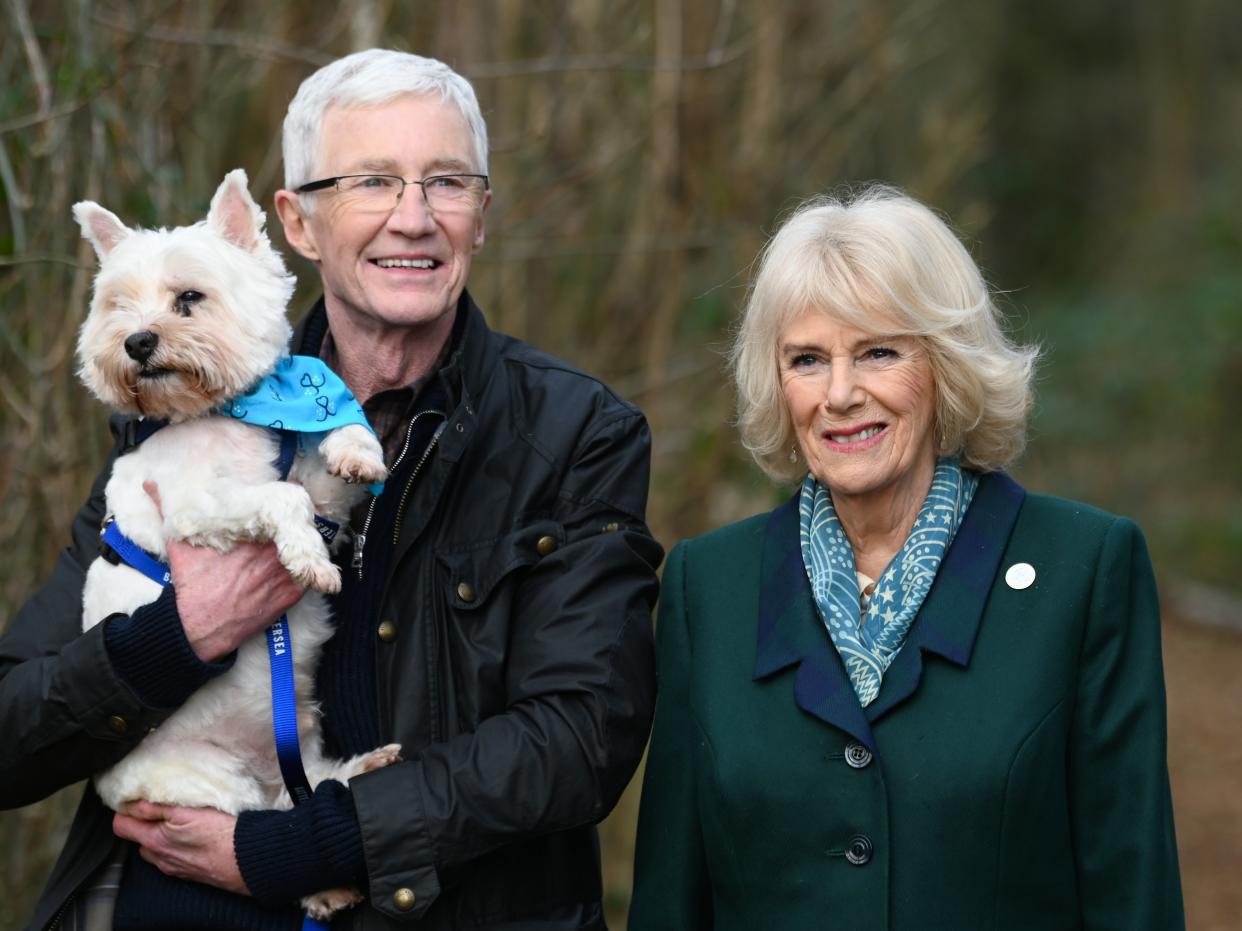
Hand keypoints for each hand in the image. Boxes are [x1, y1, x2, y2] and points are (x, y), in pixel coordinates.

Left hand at [113, 801, 248, 894]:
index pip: (120, 826)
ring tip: (181, 821)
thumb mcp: (186, 812)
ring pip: (155, 849)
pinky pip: (171, 858)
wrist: (245, 859)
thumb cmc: (219, 834)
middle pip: (137, 838)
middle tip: (163, 807)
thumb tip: (132, 803)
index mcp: (154, 841)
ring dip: (161, 836)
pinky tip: (193, 837)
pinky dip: (176, 847)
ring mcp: (173, 867)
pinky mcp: (187, 873)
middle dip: (144, 823)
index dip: (124, 811)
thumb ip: (156, 808)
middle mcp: (159, 858)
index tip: (135, 800)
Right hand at [145, 481, 305, 660]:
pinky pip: (311, 575)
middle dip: (298, 521)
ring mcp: (286, 574)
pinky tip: (298, 565)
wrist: (199, 628)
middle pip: (299, 527)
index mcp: (252, 534)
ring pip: (308, 549)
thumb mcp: (180, 543)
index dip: (287, 500)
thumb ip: (167, 508)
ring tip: (301, 539)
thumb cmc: (192, 584)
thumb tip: (149, 483)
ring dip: (305, 544)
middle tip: (295, 517)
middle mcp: (273, 552)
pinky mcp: (292, 595)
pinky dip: (306, 569)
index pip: (282, 507)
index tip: (286, 496)